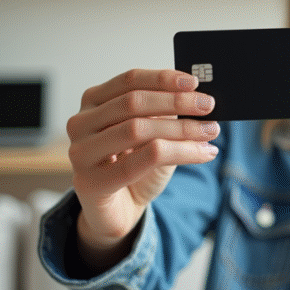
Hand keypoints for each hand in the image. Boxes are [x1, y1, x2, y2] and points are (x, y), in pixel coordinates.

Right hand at [65, 69, 218, 268]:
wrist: (121, 211)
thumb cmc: (137, 167)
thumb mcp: (154, 133)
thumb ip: (167, 113)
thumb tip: (197, 97)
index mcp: (93, 102)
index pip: (129, 81)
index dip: (162, 78)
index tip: (194, 82)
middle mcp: (80, 123)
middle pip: (133, 103)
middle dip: (176, 102)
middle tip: (208, 106)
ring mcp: (80, 153)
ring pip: (137, 130)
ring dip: (181, 129)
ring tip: (210, 132)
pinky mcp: (89, 182)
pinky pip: (139, 162)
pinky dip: (179, 153)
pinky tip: (202, 153)